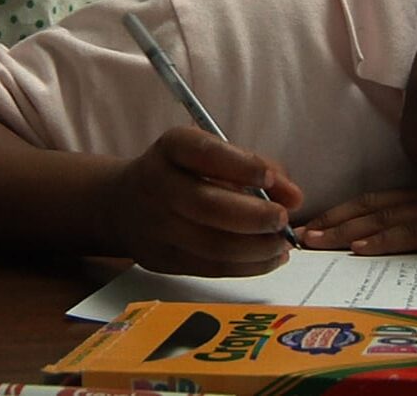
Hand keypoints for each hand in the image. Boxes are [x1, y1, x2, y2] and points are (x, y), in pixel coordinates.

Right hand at [109, 126, 302, 276]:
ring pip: (213, 245)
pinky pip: (211, 268)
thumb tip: (294, 196)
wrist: (122, 204)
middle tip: (284, 219)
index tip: (272, 178)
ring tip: (282, 243)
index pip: (205, 153)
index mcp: (172, 148)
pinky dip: (248, 266)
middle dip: (255, 216)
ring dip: (258, 248)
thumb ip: (254, 166)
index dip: (242, 166)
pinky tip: (270, 258)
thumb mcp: (209, 153)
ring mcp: (156, 227)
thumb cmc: (181, 172)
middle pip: (208, 206)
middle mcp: (157, 185)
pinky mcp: (162, 260)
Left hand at [298, 180, 416, 254]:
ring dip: (346, 230)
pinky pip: (413, 234)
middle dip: (333, 219)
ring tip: (316, 240)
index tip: (316, 219)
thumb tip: (413, 232)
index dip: (344, 209)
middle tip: (301, 232)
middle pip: (370, 206)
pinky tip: (362, 248)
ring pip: (382, 219)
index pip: (376, 199)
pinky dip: (384, 240)